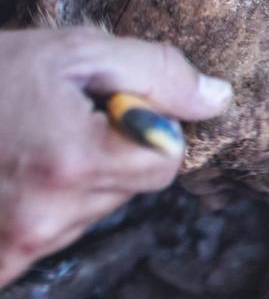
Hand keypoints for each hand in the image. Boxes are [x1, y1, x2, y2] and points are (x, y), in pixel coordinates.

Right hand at [0, 28, 233, 287]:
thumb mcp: (72, 51)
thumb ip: (156, 72)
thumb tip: (217, 101)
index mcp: (73, 160)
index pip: (165, 162)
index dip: (147, 128)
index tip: (107, 109)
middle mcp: (46, 216)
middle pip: (128, 190)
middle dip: (107, 154)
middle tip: (53, 122)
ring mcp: (15, 247)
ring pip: (88, 214)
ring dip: (69, 183)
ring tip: (20, 145)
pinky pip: (47, 239)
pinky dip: (35, 210)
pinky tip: (7, 176)